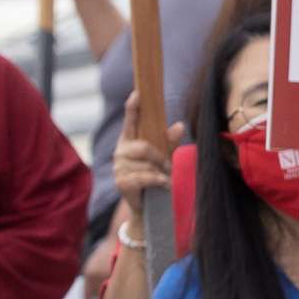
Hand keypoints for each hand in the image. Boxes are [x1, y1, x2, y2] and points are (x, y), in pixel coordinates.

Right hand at [111, 92, 185, 217]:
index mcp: (129, 140)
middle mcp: (120, 151)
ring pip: (146, 165)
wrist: (148, 204)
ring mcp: (119, 167)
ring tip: (163, 180)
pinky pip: (145, 177)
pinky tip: (162, 185)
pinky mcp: (121, 182)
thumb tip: (179, 125)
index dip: (133, 108)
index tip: (137, 94)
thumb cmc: (155, 175)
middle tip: (168, 166)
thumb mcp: (164, 156)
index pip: (130, 121)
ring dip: (160, 173)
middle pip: (143, 147)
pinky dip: (158, 181)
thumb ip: (170, 141)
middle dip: (160, 157)